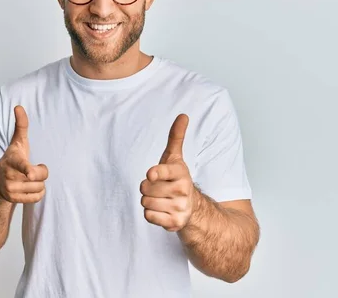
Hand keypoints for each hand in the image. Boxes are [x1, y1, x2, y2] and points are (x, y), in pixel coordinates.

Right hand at [0, 105, 47, 202]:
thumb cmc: (12, 158)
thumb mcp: (17, 142)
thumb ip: (20, 125)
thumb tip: (18, 107)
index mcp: (12, 160)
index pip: (21, 165)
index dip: (27, 169)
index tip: (30, 172)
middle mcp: (8, 176)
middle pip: (39, 177)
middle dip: (41, 172)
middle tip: (34, 169)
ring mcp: (10, 189)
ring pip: (39, 188)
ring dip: (39, 183)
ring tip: (29, 179)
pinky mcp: (13, 200)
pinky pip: (37, 198)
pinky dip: (38, 193)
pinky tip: (30, 187)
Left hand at [140, 114, 194, 231]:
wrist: (191, 206)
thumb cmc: (175, 177)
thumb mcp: (174, 157)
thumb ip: (176, 137)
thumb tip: (183, 115)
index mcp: (181, 173)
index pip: (163, 171)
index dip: (155, 173)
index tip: (150, 174)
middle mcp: (183, 190)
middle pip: (145, 188)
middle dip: (146, 188)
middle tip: (158, 187)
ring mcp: (180, 207)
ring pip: (145, 202)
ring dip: (148, 200)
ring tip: (160, 198)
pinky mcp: (175, 223)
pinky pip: (149, 216)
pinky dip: (151, 214)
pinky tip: (161, 210)